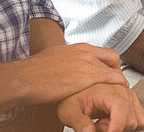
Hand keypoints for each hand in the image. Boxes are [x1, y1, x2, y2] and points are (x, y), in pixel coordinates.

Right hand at [9, 43, 125, 105]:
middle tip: (115, 83)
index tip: (108, 73)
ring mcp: (88, 63)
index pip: (102, 52)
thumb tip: (64, 66)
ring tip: (118, 92)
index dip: (108, 64)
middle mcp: (85, 52)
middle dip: (116, 70)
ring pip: (114, 70)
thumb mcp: (52, 57)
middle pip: (112, 58)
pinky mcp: (87, 76)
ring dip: (118, 81)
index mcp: (77, 48)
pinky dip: (118, 85)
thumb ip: (64, 60)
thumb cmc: (32, 72)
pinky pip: (112, 79)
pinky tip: (119, 93)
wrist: (24, 78)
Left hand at [56, 83, 143, 131]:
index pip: (120, 107)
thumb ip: (79, 123)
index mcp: (106, 90)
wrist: (76, 91)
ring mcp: (129, 96)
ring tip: (104, 123)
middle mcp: (122, 91)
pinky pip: (140, 119)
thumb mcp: (69, 112)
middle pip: (130, 118)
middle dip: (114, 128)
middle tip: (97, 126)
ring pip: (137, 120)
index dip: (117, 125)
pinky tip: (113, 122)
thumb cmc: (72, 98)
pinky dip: (128, 125)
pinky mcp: (132, 101)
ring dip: (122, 127)